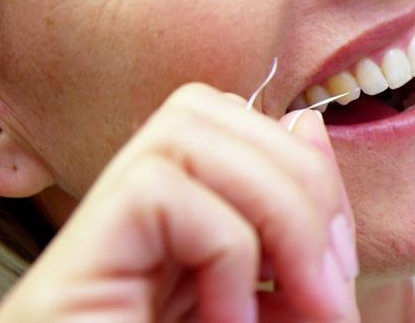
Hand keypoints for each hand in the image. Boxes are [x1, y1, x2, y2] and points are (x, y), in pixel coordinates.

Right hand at [0, 84, 358, 322]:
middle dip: (303, 187)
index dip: (305, 170)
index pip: (239, 127)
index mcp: (178, 229)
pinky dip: (226, 255)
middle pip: (216, 111)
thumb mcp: (277, 312)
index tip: (337, 269)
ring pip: (193, 128)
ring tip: (291, 309)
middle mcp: (130, 220)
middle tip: (329, 292)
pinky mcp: (77, 259)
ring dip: (276, 214)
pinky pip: (164, 192)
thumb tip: (307, 124)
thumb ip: (294, 233)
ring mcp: (99, 237)